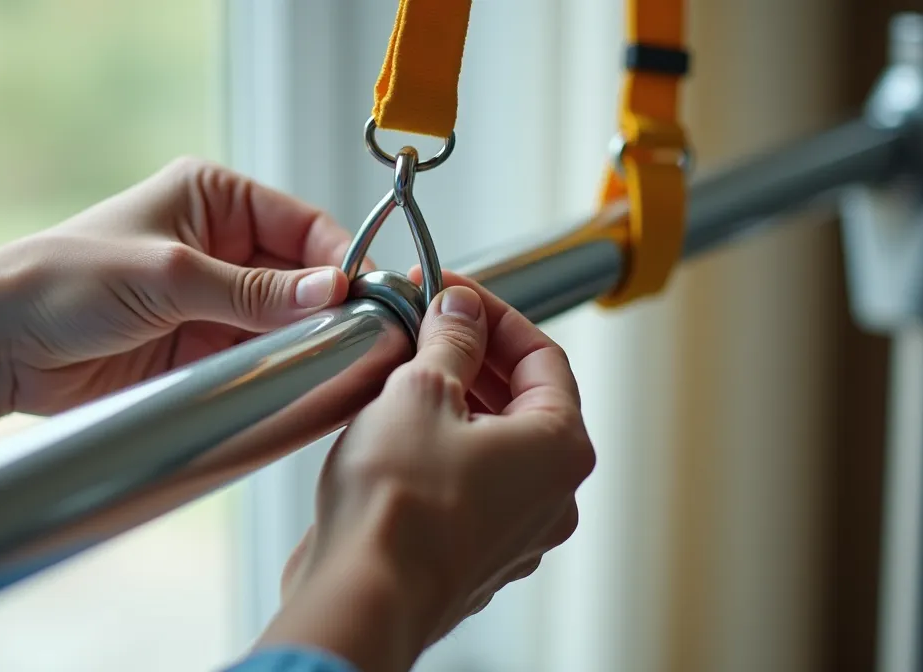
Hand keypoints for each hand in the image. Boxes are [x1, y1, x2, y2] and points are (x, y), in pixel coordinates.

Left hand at [0, 157, 363, 436]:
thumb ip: (253, 291)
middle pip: (301, 275)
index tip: (369, 298)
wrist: (0, 346)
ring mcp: (213, 299)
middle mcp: (221, 244)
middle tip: (363, 340)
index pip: (302, 225)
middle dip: (328, 306)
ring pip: (284, 320)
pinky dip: (279, 368)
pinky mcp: (201, 347)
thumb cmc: (65, 281)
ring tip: (337, 365)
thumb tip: (331, 291)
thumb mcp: (169, 276)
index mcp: (214, 198)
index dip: (340, 260)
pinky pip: (257, 355)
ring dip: (305, 341)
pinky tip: (300, 382)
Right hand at [255, 274, 594, 671]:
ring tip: (399, 373)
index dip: (493, 315)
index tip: (452, 295)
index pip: (542, 356)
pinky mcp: (470, 556)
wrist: (362, 594)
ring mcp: (513, 533)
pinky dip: (437, 452)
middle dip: (470, 357)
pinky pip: (463, 487)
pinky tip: (391, 433)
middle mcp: (550, 496)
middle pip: (521, 401)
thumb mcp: (422, 390)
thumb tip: (461, 311)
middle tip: (422, 326)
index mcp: (560, 448)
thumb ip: (450, 341)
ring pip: (490, 446)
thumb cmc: (400, 505)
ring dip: (451, 403)